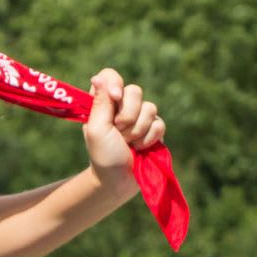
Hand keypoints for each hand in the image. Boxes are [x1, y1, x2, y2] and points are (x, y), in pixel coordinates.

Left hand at [84, 67, 165, 194]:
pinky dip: (149, 138)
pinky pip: (159, 123)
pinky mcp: (154, 130)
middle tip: (118, 132)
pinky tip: (141, 148)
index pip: (111, 75)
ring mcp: (140, 117)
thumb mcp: (96, 129)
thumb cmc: (103, 156)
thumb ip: (100, 102)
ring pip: (150, 108)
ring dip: (138, 130)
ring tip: (129, 144)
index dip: (116, 83)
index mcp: (103, 101)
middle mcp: (122, 105)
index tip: (115, 98)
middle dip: (128, 115)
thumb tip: (99, 76)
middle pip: (135, 91)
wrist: (119, 181)